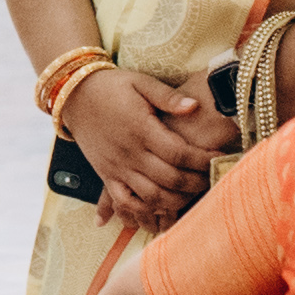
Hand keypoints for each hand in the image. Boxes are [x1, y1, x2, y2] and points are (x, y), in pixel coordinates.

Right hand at [64, 68, 231, 228]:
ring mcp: (117, 168)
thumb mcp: (141, 82)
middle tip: (214, 177)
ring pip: (151, 197)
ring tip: (193, 194)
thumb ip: (168, 97)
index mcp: (141, 129)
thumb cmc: (112, 86)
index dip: (203, 159)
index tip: (220, 157)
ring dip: (177, 201)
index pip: (180, 153)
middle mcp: (130, 153)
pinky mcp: (106, 176)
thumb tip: (194, 106)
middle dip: (197, 182)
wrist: (74, 95)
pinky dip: (143, 212)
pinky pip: (125, 202)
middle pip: (170, 179)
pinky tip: (160, 210)